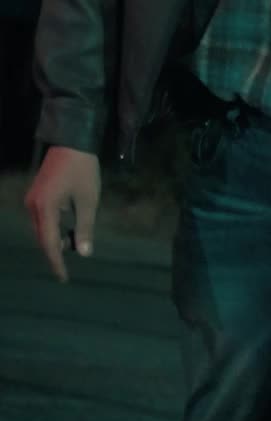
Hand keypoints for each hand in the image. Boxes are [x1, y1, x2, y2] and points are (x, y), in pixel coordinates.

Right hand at [24, 147, 101, 282]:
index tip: (63, 279)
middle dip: (56, 252)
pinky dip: (54, 228)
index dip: (57, 263)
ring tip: (73, 245)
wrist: (72, 141)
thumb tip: (83, 253)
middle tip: (69, 268)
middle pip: (43, 238)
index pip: (49, 243)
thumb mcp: (88, 201)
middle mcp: (33, 206)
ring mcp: (32, 200)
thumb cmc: (83, 170)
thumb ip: (85, 228)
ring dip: (55, 240)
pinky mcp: (37, 195)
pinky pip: (42, 219)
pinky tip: (67, 230)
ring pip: (42, 229)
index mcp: (45, 208)